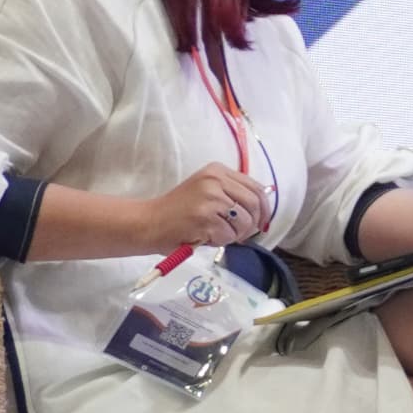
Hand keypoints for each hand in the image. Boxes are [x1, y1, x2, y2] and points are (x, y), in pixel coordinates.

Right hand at [146, 163, 272, 252]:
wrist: (147, 223)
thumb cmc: (178, 212)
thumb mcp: (207, 192)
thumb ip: (232, 194)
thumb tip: (263, 209)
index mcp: (217, 171)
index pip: (256, 188)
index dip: (265, 208)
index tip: (263, 222)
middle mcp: (215, 180)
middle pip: (255, 204)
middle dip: (252, 224)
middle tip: (239, 234)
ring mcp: (210, 198)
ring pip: (244, 222)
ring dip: (234, 235)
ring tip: (214, 233)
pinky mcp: (205, 218)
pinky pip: (228, 235)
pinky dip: (220, 241)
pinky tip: (204, 237)